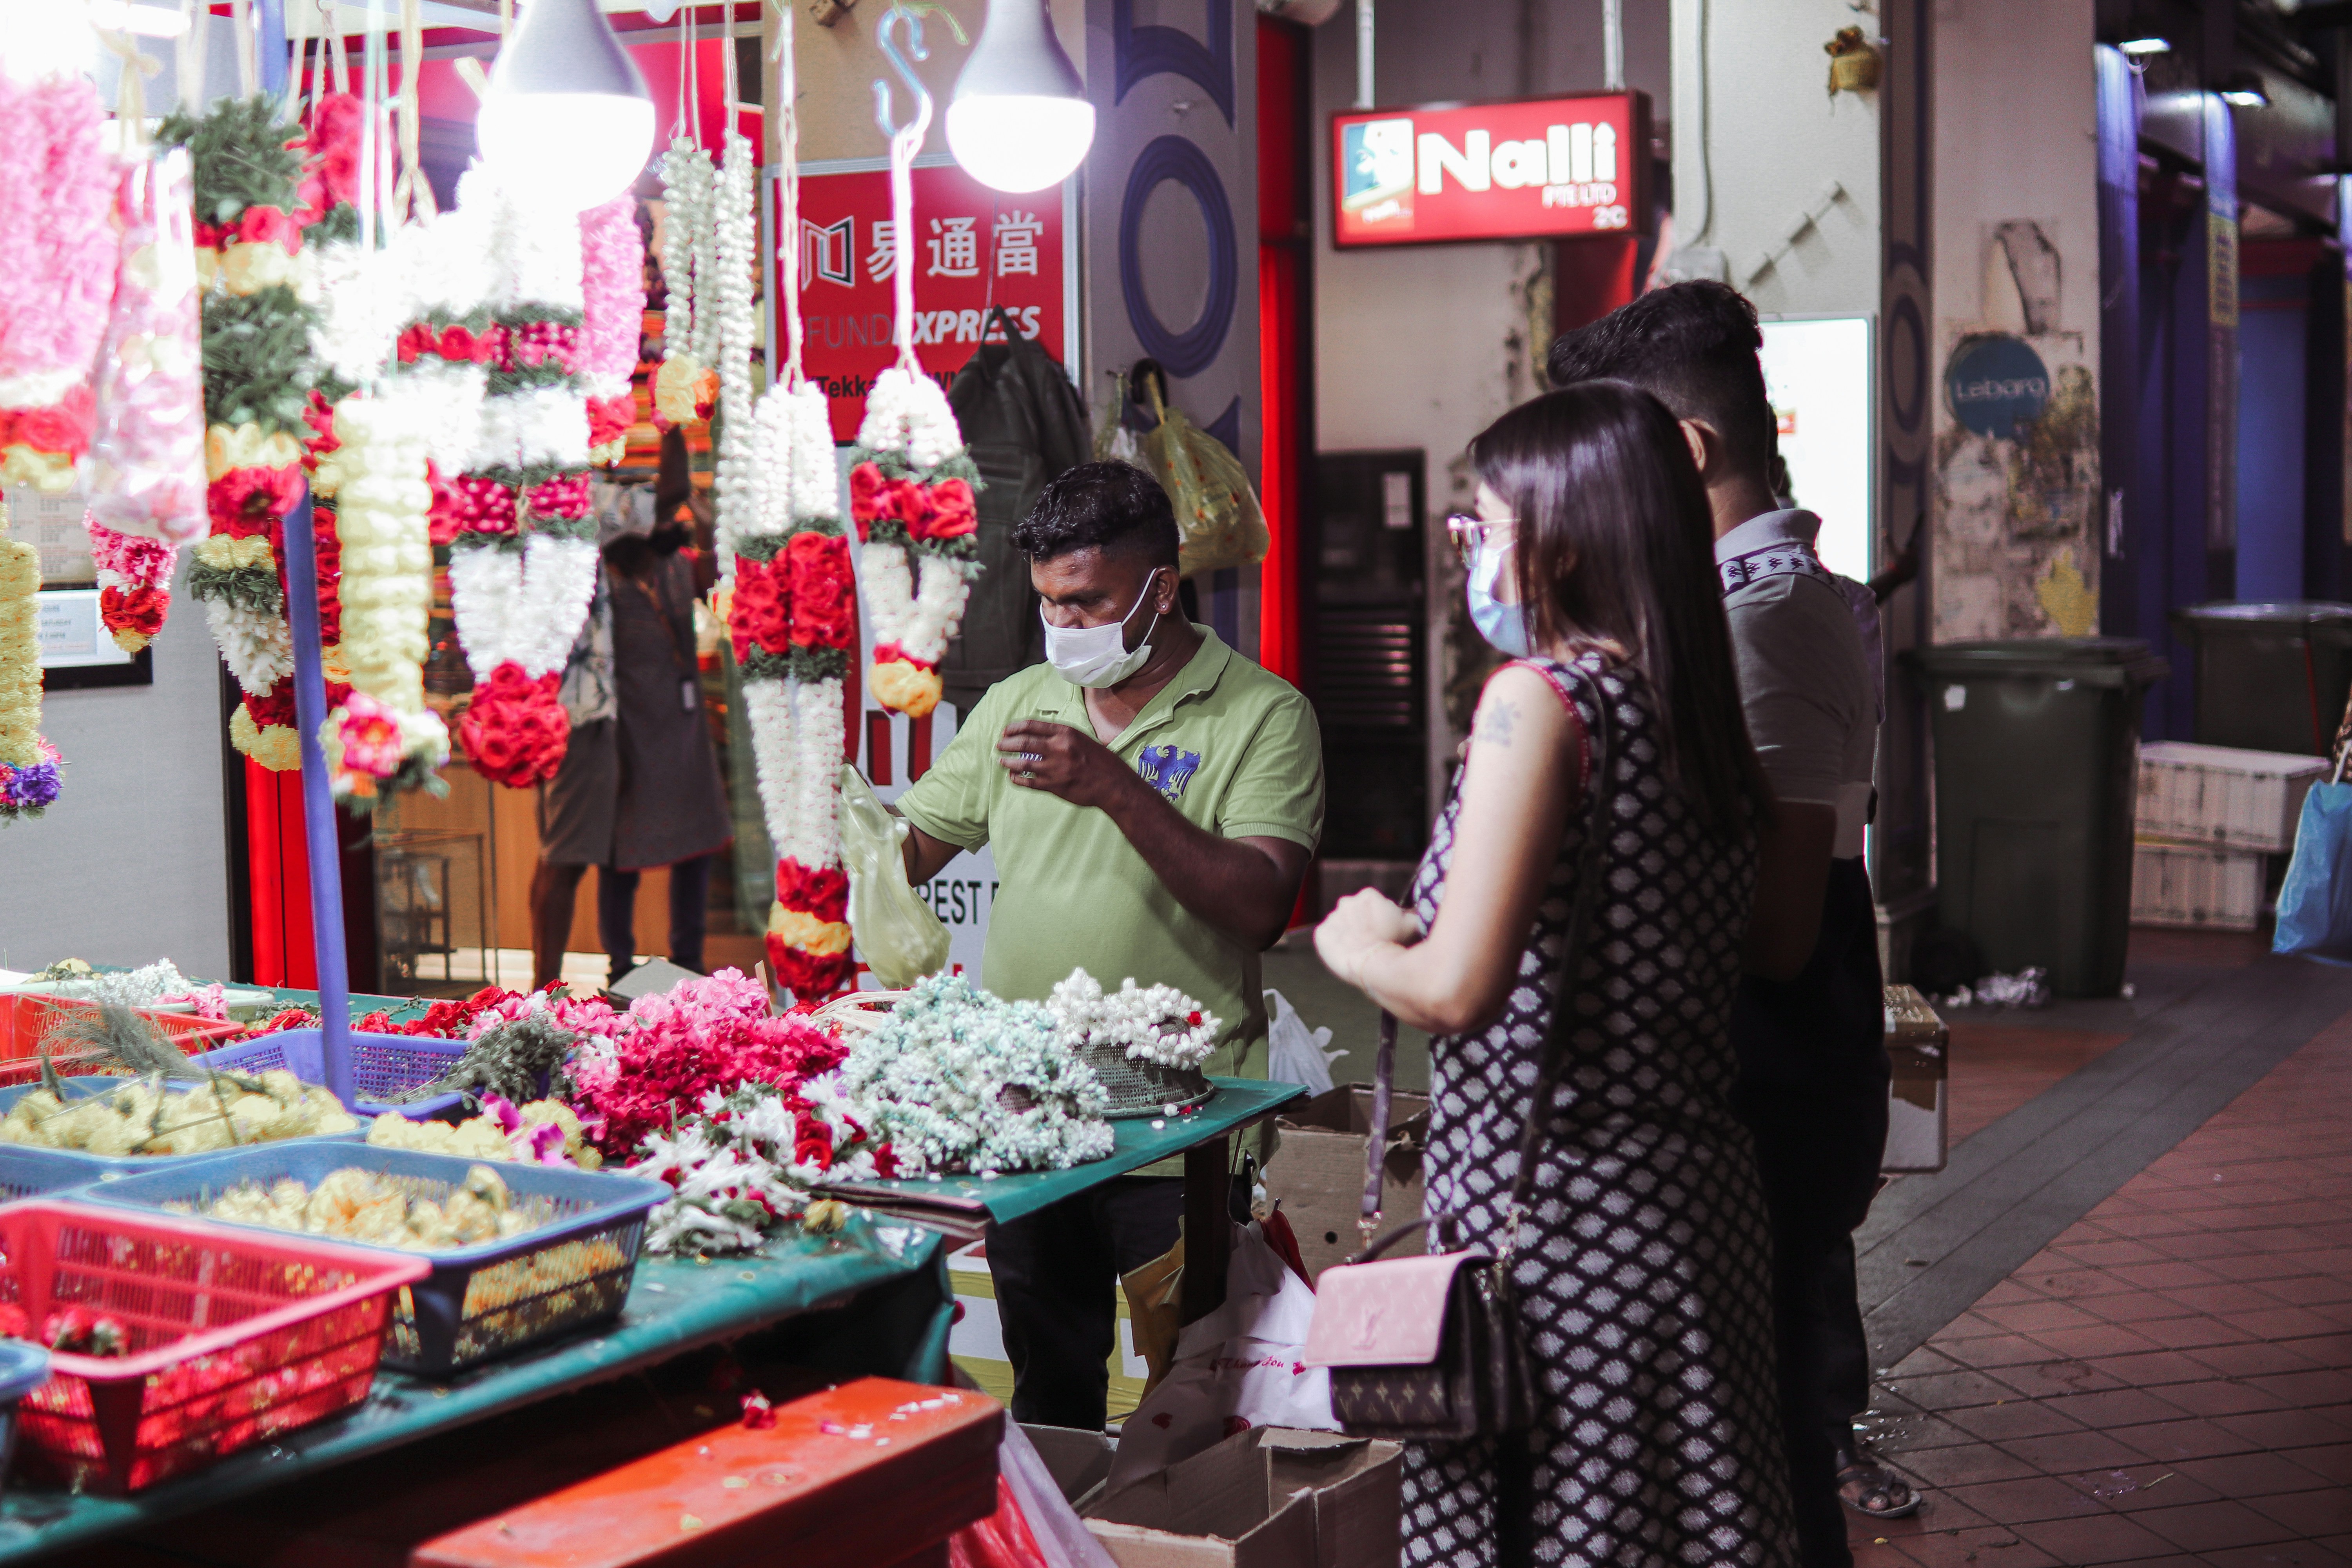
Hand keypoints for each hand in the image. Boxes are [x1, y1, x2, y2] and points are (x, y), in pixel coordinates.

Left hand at [998, 719, 1133, 810]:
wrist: (1113, 784)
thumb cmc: (1099, 761)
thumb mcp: (1082, 739)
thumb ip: (1061, 736)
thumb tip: (1037, 735)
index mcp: (1066, 733)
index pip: (1032, 725)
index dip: (1014, 728)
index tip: (1006, 730)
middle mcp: (1059, 748)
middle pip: (1023, 742)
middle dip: (1007, 743)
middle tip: (999, 745)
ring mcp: (1055, 768)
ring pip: (1023, 763)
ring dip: (1008, 761)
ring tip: (1001, 761)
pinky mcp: (1054, 786)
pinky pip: (1029, 782)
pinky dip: (1017, 778)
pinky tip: (1012, 777)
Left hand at [1315, 888, 1420, 989]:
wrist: (1372, 964)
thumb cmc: (1395, 944)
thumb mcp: (1412, 924)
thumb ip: (1412, 912)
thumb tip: (1423, 907)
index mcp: (1369, 895)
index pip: (1373, 903)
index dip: (1380, 918)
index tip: (1385, 931)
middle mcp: (1347, 902)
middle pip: (1356, 913)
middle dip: (1362, 924)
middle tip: (1372, 941)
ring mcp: (1332, 918)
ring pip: (1341, 925)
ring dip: (1348, 933)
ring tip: (1360, 949)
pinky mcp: (1321, 934)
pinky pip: (1327, 937)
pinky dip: (1334, 944)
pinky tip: (1346, 953)